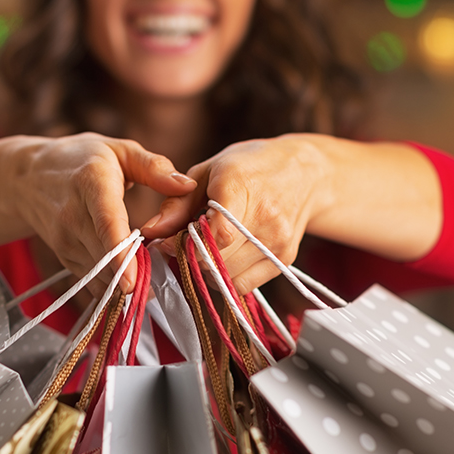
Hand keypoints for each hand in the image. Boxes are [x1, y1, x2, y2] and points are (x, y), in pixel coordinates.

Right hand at [0, 133, 196, 295]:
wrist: (27, 178)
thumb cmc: (81, 159)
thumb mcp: (119, 150)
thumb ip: (154, 167)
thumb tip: (187, 186)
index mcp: (91, 184)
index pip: (106, 224)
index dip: (120, 254)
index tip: (134, 281)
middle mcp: (73, 217)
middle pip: (106, 258)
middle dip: (138, 275)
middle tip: (167, 279)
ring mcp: (66, 242)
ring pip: (101, 276)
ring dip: (128, 282)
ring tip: (155, 278)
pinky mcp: (66, 259)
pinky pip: (94, 281)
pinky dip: (116, 285)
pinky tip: (135, 278)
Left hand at [140, 135, 442, 294]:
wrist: (305, 172)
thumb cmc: (248, 167)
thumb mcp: (208, 172)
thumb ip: (177, 204)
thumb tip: (149, 232)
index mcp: (241, 186)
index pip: (215, 234)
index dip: (185, 244)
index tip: (168, 241)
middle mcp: (265, 216)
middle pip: (217, 260)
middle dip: (189, 258)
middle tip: (181, 245)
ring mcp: (277, 241)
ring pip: (228, 277)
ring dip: (206, 271)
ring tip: (202, 249)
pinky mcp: (284, 259)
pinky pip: (244, 286)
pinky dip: (226, 278)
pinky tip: (222, 257)